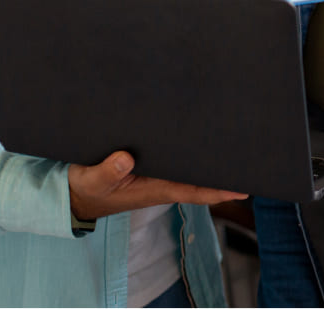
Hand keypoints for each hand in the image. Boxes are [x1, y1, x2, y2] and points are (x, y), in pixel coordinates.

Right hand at [68, 151, 247, 220]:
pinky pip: (177, 156)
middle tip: (247, 152)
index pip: (193, 190)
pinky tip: (199, 132)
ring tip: (232, 137)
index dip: (218, 190)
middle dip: (221, 166)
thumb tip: (126, 158)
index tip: (242, 187)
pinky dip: (189, 145)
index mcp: (154, 188)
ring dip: (207, 155)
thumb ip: (107, 171)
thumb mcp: (92, 180)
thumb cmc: (87, 187)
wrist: (76, 191)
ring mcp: (157, 172)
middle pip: (199, 175)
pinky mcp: (149, 163)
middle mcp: (162, 180)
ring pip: (190, 164)